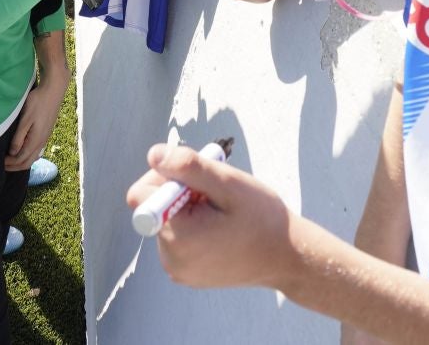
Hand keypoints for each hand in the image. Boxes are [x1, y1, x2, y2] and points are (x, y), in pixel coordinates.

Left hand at [5, 74, 68, 170]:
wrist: (53, 91)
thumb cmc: (38, 102)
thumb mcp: (25, 119)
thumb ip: (19, 137)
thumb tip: (13, 153)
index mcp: (36, 140)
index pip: (21, 159)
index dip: (10, 164)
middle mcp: (42, 142)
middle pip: (28, 162)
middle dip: (15, 166)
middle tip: (2, 166)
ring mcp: (45, 137)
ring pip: (33, 157)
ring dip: (21, 162)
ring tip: (10, 160)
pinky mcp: (46, 132)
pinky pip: (36, 150)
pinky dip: (27, 155)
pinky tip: (21, 150)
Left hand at [126, 143, 292, 288]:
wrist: (287, 257)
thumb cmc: (262, 218)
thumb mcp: (227, 183)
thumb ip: (188, 167)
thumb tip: (153, 155)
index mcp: (177, 238)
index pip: (141, 193)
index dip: (165, 176)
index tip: (198, 179)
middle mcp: (170, 259)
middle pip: (154, 205)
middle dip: (179, 190)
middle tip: (214, 194)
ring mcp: (177, 269)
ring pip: (166, 218)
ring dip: (187, 206)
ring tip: (220, 211)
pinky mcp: (186, 272)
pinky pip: (176, 237)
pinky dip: (192, 223)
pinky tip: (219, 225)